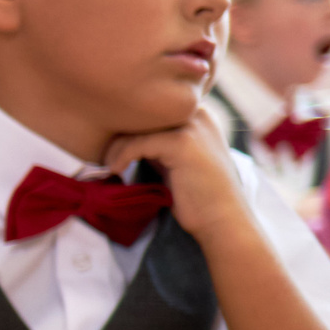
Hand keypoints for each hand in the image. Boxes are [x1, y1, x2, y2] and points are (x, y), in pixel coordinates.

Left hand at [103, 106, 250, 242]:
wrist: (223, 220)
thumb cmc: (198, 195)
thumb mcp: (175, 158)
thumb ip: (157, 141)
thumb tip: (120, 132)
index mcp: (197, 113)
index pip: (151, 108)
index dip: (127, 125)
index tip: (111, 146)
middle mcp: (197, 112)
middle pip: (142, 113)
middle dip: (119, 133)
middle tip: (106, 156)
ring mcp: (192, 126)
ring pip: (137, 127)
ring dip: (116, 147)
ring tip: (109, 165)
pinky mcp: (182, 142)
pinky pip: (138, 143)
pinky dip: (121, 156)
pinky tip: (115, 169)